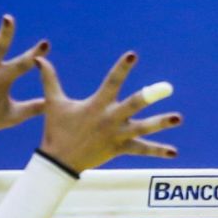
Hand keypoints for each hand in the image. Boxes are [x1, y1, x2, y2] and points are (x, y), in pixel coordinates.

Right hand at [36, 53, 182, 172]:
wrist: (58, 161)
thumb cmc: (56, 129)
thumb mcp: (54, 103)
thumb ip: (49, 79)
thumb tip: (39, 58)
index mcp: (96, 104)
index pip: (112, 81)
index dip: (122, 68)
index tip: (132, 55)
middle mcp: (109, 118)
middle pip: (132, 105)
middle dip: (148, 97)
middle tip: (167, 88)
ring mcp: (117, 134)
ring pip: (142, 128)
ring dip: (160, 123)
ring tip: (177, 118)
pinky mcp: (120, 148)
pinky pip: (141, 150)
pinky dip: (157, 151)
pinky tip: (174, 152)